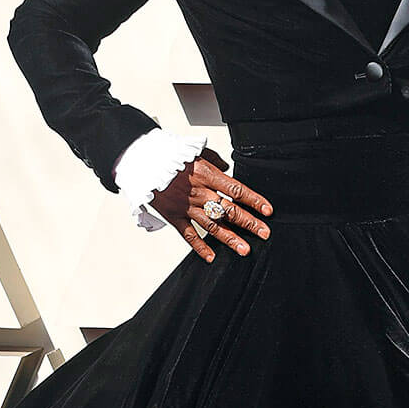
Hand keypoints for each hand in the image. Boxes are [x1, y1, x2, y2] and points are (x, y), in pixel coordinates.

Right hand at [149, 145, 272, 261]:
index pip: (236, 189)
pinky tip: (211, 257)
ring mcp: (186, 206)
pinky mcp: (173, 216)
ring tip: (244, 249)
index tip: (267, 210)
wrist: (141, 161)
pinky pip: (188, 235)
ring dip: (230, 238)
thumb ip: (214, 161)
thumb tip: (228, 170)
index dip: (254, 200)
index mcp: (206, 174)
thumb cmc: (168, 155)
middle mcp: (198, 192)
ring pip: (212, 225)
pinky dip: (199, 247)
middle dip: (249, 223)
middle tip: (264, 233)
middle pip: (228, 210)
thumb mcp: (195, 151)